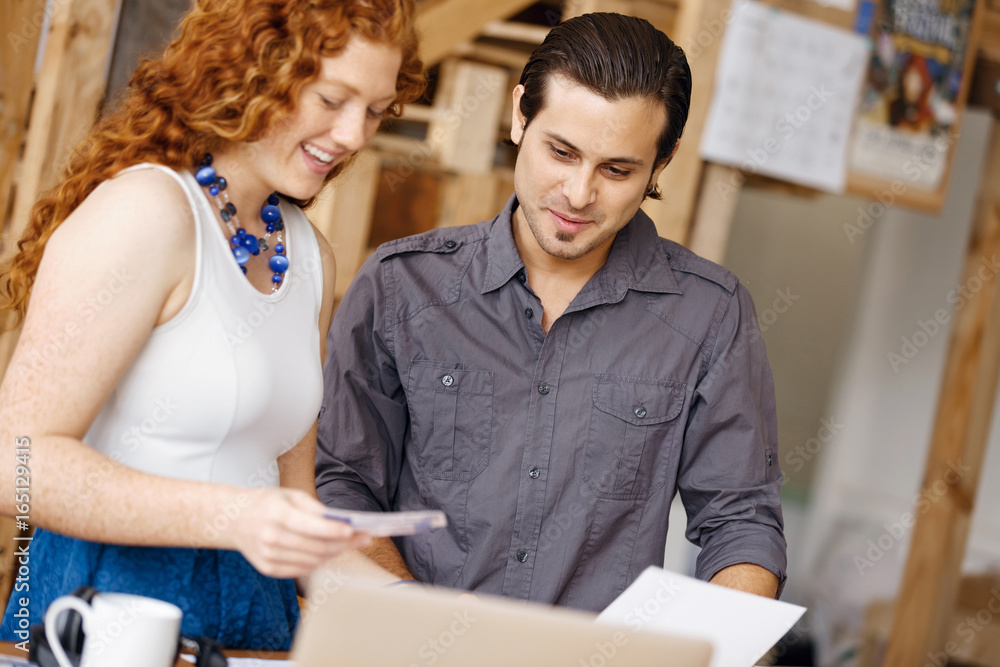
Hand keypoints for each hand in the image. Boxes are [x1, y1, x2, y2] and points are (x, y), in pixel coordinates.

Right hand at [225, 488, 370, 578]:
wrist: (233, 519)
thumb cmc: (267, 503)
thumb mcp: (289, 495)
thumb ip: (315, 508)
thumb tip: (341, 521)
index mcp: (278, 515)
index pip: (312, 527)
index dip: (335, 530)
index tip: (354, 530)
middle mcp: (272, 538)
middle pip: (316, 547)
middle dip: (343, 544)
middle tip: (363, 538)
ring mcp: (269, 556)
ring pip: (312, 561)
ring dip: (334, 553)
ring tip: (349, 544)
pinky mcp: (268, 568)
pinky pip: (301, 569)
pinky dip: (318, 562)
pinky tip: (328, 552)